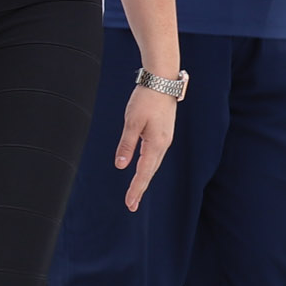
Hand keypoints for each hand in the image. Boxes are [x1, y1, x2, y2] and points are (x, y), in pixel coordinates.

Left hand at [115, 84, 177, 211]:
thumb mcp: (132, 122)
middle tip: (131, 205)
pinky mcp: (162, 133)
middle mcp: (163, 144)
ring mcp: (164, 139)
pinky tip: (142, 170)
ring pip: (153, 164)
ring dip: (144, 179)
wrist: (162, 81)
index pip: (144, 172)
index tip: (130, 204)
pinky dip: (147, 166)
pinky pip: (154, 155)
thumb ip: (127, 145)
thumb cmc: (146, 99)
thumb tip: (121, 166)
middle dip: (140, 188)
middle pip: (150, 171)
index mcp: (156, 143)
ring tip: (136, 192)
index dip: (136, 189)